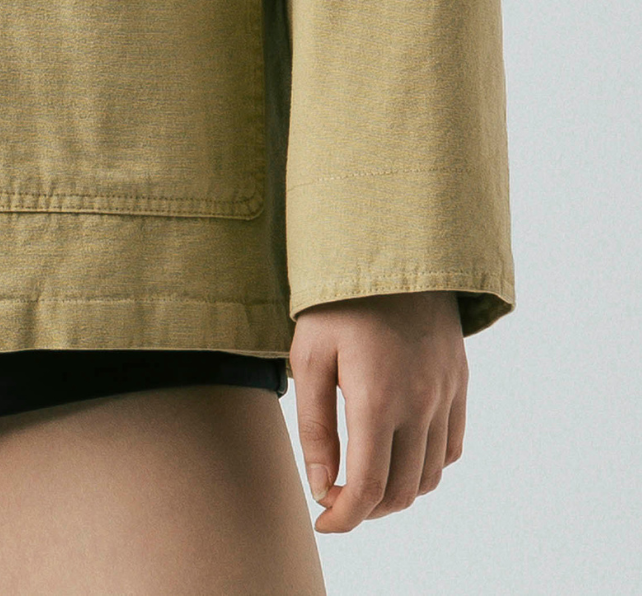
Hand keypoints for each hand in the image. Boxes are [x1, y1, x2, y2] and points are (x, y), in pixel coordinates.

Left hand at [290, 290, 466, 532]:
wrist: (393, 246)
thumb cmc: (338, 300)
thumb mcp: (310, 356)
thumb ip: (315, 427)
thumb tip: (321, 488)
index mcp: (378, 400)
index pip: (367, 488)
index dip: (343, 518)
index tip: (323, 522)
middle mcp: (420, 405)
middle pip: (401, 492)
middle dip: (367, 509)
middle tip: (337, 497)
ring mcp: (446, 395)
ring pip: (430, 476)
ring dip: (398, 491)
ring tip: (364, 476)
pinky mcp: (459, 383)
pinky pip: (451, 447)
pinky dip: (427, 465)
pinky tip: (399, 451)